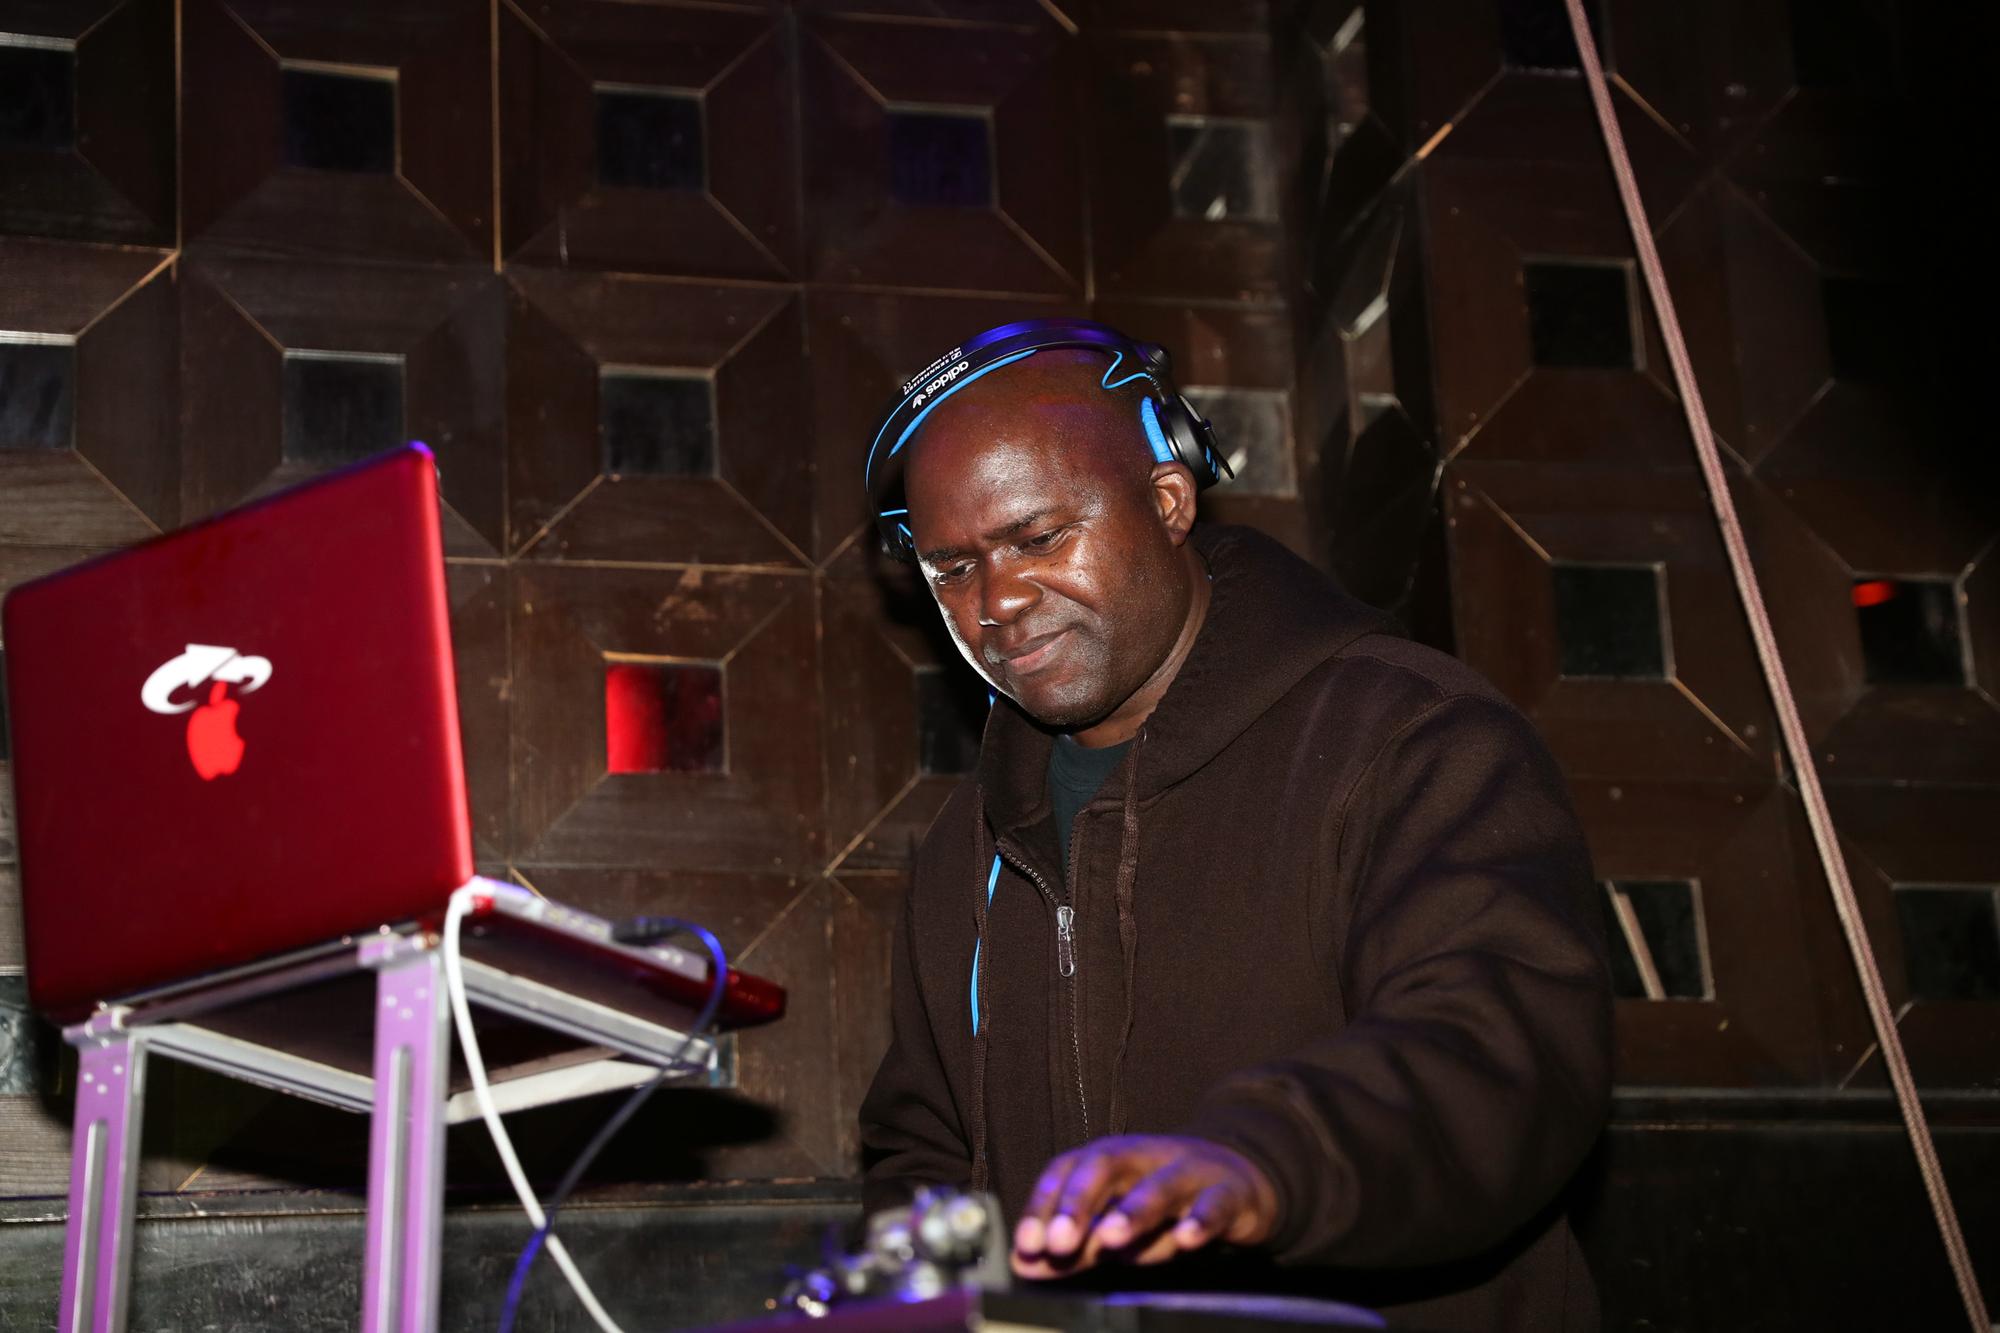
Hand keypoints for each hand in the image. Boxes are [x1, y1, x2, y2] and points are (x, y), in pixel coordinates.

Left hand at [1009, 1134, 1279, 1278]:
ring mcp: (1189, 1171)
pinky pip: (1215, 1205)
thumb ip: (1074, 1244)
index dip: (1041, 1206)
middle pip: (1105, 1167)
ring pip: (1160, 1186)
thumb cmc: (1166, 1200)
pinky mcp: (1229, 1193)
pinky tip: (1187, 1238)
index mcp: (1110, 1158)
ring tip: (1111, 1239)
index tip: (1026, 1245)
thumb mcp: (1117, 1218)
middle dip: (1077, 1204)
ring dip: (1134, 1212)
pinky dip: (1201, 1220)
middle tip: (1058, 1243)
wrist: (1240, 1179)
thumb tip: (1024, 1263)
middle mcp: (1145, 1157)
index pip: (1066, 1171)